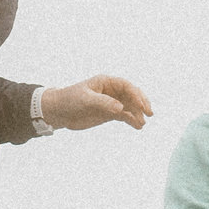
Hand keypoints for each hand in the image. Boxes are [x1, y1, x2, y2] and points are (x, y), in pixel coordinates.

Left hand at [39, 75, 153, 131]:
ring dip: (137, 114)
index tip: (141, 105)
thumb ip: (104, 103)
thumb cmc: (69, 100)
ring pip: (130, 107)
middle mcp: (111, 91)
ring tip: (141, 124)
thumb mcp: (85, 99)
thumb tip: (121, 108)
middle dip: (141, 103)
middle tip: (149, 113)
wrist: (59, 112)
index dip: (136, 95)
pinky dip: (131, 120)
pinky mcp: (109, 114)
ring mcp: (111, 103)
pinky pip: (124, 116)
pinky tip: (137, 126)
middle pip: (132, 95)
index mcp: (106, 82)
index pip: (126, 86)